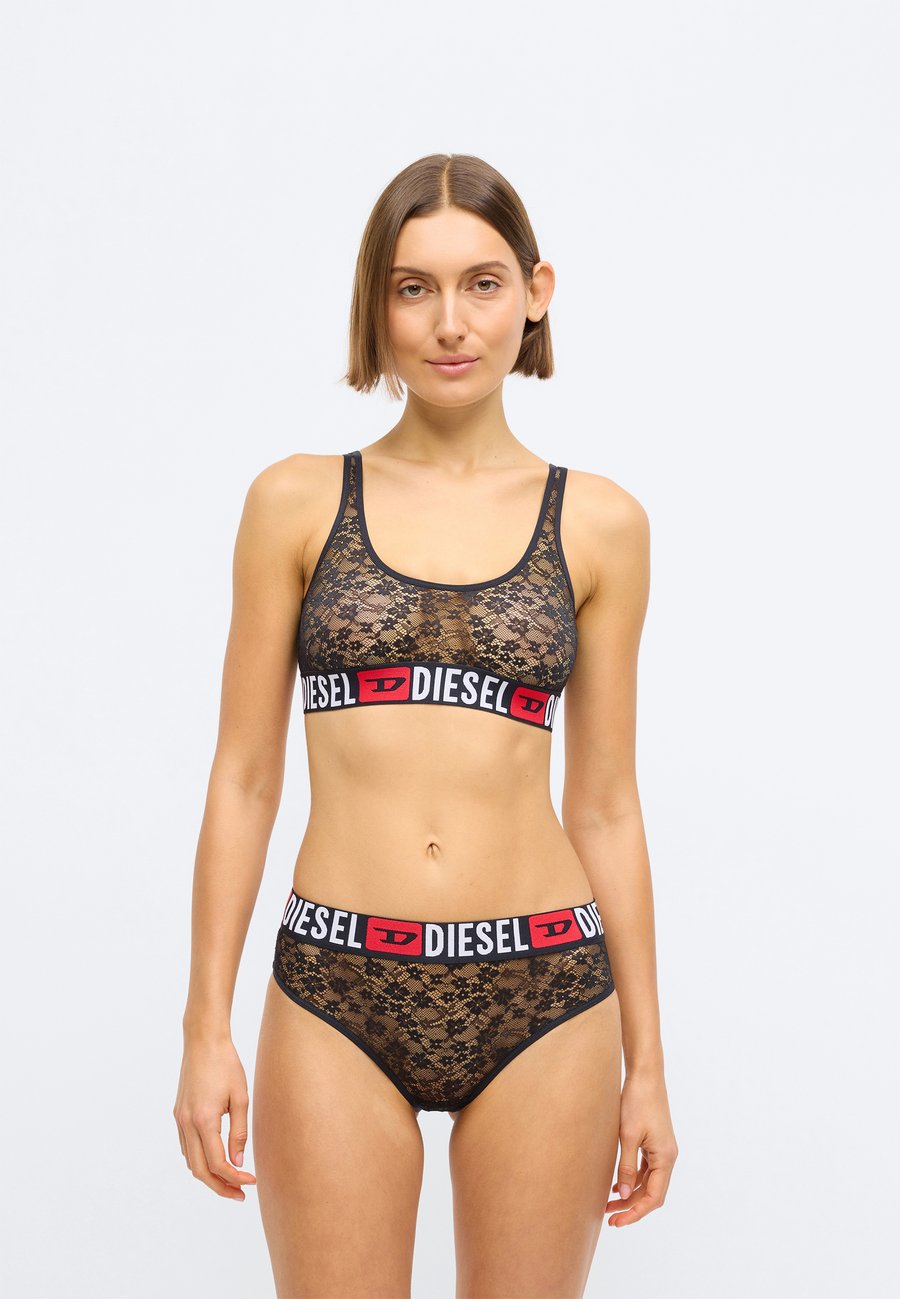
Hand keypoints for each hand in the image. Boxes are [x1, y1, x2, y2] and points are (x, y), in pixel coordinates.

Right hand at [173, 1034, 257, 1200]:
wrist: (203, 1041)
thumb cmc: (226, 1064)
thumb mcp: (240, 1097)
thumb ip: (238, 1132)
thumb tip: (238, 1162)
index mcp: (204, 1120)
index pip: (217, 1163)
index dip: (235, 1178)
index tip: (252, 1182)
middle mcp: (187, 1124)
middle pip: (199, 1170)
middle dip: (219, 1186)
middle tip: (240, 1194)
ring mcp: (180, 1119)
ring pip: (190, 1161)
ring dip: (208, 1175)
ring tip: (230, 1180)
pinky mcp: (178, 1113)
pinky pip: (186, 1146)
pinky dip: (199, 1159)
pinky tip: (215, 1158)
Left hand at [605, 1070, 677, 1226]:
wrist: (645, 1074)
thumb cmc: (637, 1102)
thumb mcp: (627, 1136)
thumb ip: (626, 1167)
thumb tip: (624, 1195)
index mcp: (665, 1158)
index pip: (653, 1197)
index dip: (635, 1213)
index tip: (617, 1222)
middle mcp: (667, 1156)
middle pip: (652, 1193)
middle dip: (632, 1207)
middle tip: (610, 1218)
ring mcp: (662, 1149)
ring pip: (648, 1182)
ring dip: (631, 1194)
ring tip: (609, 1205)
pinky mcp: (654, 1142)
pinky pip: (646, 1169)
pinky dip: (633, 1179)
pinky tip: (617, 1184)